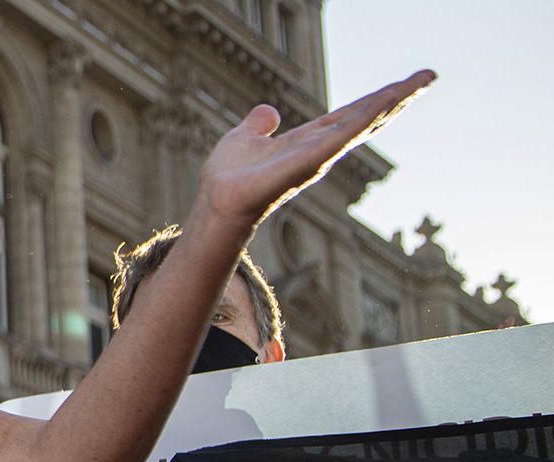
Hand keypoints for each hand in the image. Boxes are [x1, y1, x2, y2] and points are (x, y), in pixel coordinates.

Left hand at [194, 70, 436, 230]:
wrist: (218, 199)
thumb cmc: (229, 177)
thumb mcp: (244, 138)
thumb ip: (259, 125)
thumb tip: (268, 111)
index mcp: (308, 140)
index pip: (349, 115)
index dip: (375, 99)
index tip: (404, 84)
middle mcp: (320, 148)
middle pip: (365, 117)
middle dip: (397, 97)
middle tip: (429, 77)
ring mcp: (318, 156)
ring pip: (362, 123)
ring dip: (391, 102)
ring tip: (420, 82)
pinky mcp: (309, 161)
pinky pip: (342, 136)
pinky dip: (364, 120)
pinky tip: (387, 102)